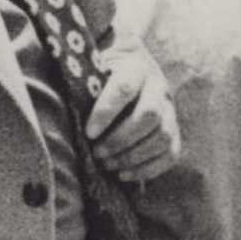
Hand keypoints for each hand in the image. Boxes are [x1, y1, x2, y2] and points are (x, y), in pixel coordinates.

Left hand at [84, 48, 178, 183]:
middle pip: (149, 115)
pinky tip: (125, 174)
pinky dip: (148, 168)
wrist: (129, 65)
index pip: (125, 88)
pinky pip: (171, 153)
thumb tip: (67, 110)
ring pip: (162, 136)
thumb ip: (85, 86)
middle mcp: (158, 86)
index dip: (106, 112)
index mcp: (136, 67)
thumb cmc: (101, 72)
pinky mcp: (173, 129)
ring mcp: (169, 109)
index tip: (89, 133)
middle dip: (121, 139)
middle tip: (97, 153)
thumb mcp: (93, 69)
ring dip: (133, 156)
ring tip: (108, 165)